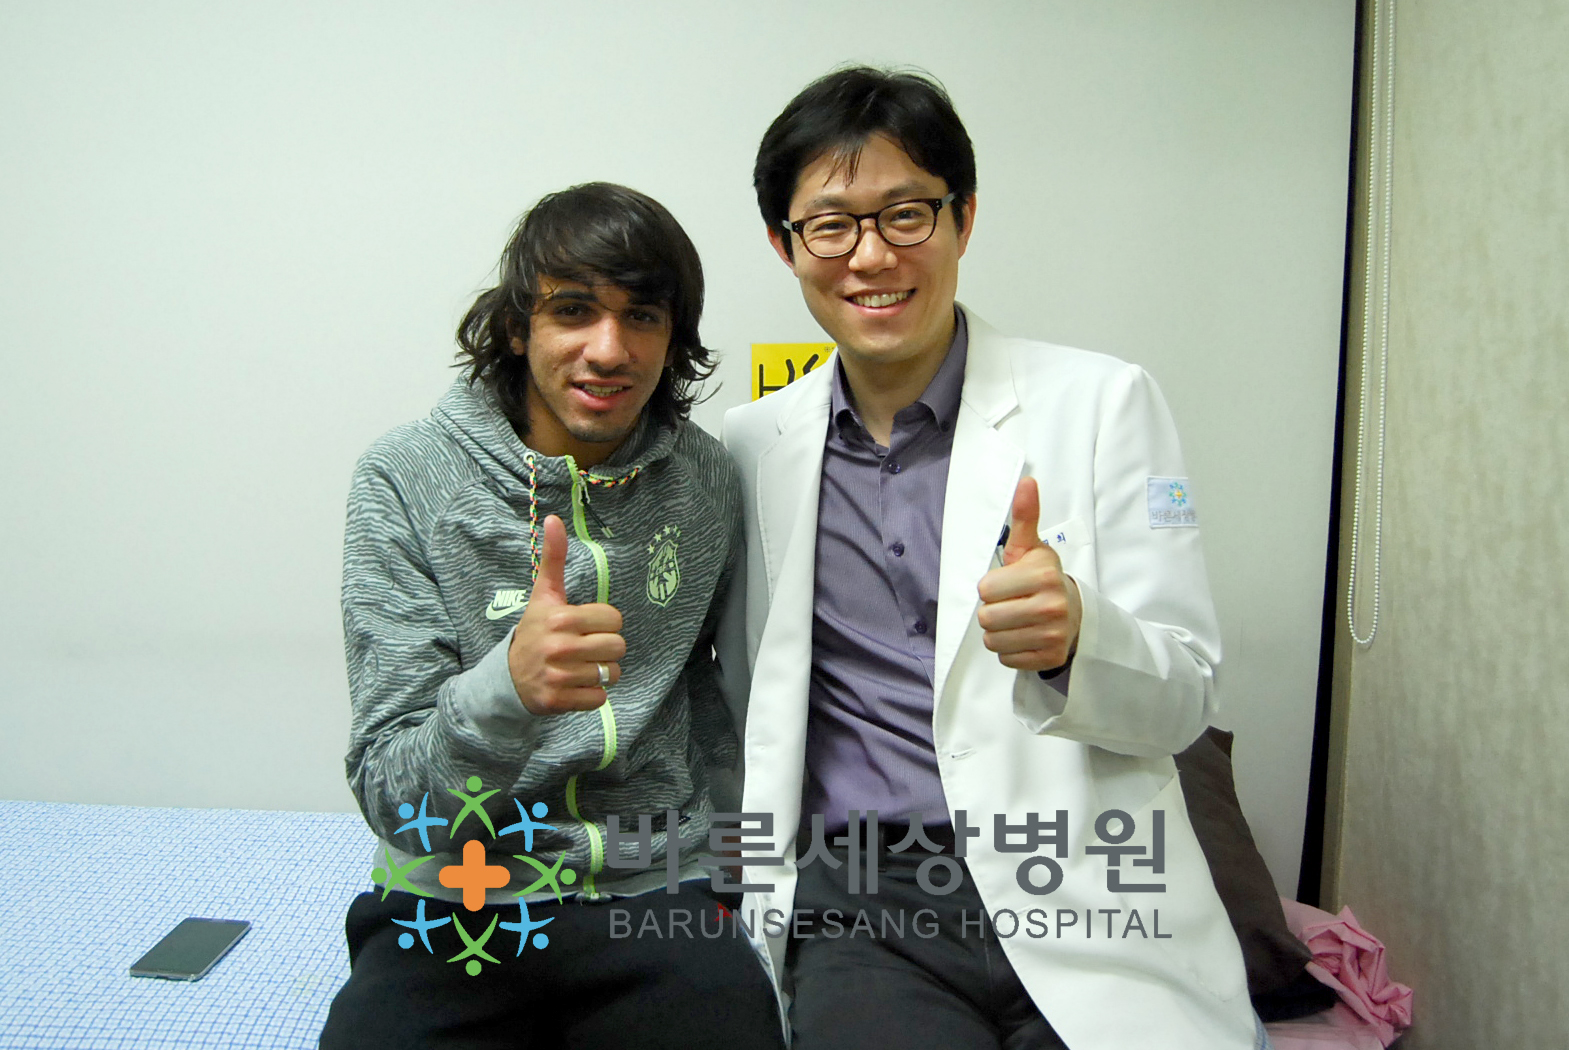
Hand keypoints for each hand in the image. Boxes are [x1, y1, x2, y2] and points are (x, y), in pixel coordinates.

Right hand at [507, 514, 623, 714]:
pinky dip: (592, 695)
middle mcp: (559, 647)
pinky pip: (599, 698)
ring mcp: (558, 676)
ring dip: (601, 673)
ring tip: (580, 668)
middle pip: (617, 647)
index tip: (586, 627)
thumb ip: (553, 558)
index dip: (605, 624)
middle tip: (585, 650)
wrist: (508, 677)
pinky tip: (574, 685)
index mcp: (560, 618)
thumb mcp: (544, 595)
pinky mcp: (558, 701)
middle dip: (606, 650)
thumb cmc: (535, 631)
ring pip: (611, 674)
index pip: (614, 619)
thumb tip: (553, 517)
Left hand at [976, 477, 1081, 672]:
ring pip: (993, 640)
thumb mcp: (1030, 547)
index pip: (985, 589)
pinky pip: (1007, 658)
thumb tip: (1026, 481)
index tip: (1008, 585)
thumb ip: (1024, 517)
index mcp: (1043, 575)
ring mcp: (1053, 634)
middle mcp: (1051, 605)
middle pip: (987, 618)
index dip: (991, 587)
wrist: (1074, 613)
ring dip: (999, 632)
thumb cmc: (1042, 578)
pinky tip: (1025, 636)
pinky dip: (1010, 650)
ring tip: (1016, 621)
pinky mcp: (1050, 657)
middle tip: (1011, 604)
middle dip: (992, 611)